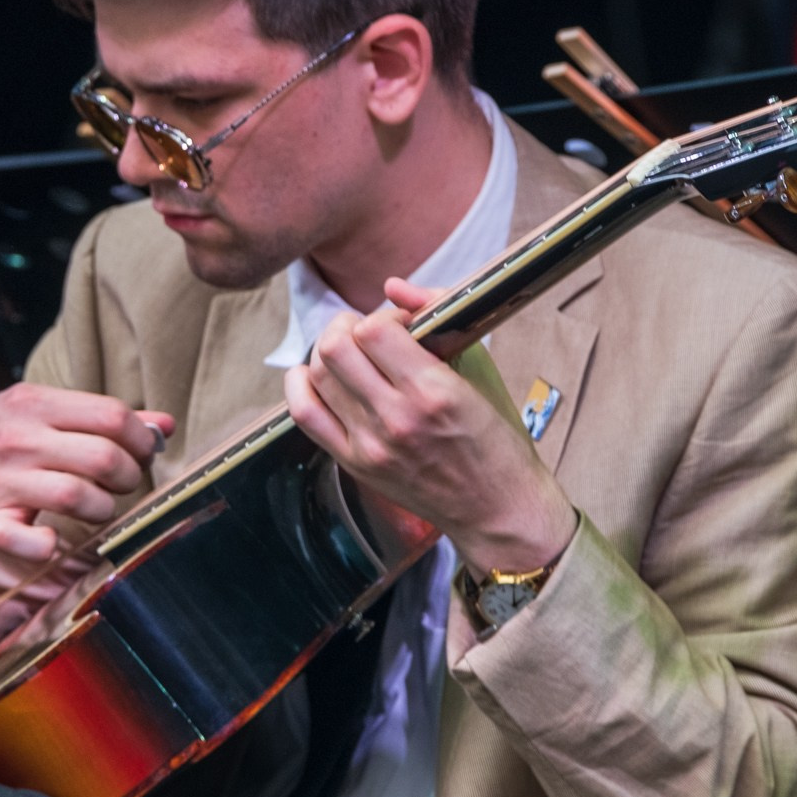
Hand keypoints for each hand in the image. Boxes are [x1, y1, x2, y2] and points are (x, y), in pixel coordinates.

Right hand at [0, 384, 172, 562]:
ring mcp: (1, 482)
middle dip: (129, 476)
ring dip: (104, 509)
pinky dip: (47, 545)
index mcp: (35, 403)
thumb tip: (165, 426)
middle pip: (103, 458)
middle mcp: (18, 439)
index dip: (141, 439)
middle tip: (121, 483)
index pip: (112, 416)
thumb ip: (101, 416)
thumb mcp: (41, 410)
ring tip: (98, 506)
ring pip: (78, 497)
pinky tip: (53, 539)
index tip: (141, 453)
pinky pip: (25, 540)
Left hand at [283, 278, 577, 577]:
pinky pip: (305, 414)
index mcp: (434, 392)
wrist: (496, 509)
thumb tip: (392, 287)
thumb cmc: (496, 437)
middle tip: (368, 335)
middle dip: (347, 327)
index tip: (400, 327)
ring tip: (351, 355)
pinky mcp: (355, 464)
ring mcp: (370, 445)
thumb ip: (438, 315)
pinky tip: (311, 373)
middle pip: (336, 349)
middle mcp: (396, 419)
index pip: (374, 332)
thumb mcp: (480, 369)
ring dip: (328, 353)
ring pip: (318, 375)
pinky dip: (300, 385)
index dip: (382, 318)